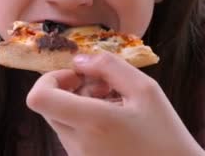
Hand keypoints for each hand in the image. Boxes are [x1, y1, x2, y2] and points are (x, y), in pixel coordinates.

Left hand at [26, 52, 204, 155]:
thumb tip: (78, 60)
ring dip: (80, 105)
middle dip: (69, 89)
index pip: (38, 98)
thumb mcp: (145, 90)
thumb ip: (108, 66)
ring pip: (60, 120)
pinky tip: (115, 122)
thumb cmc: (166, 135)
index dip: (50, 79)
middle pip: (48, 106)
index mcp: (94, 123)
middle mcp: (79, 144)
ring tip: (115, 105)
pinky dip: (86, 122)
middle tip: (103, 86)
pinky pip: (72, 136)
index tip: (78, 76)